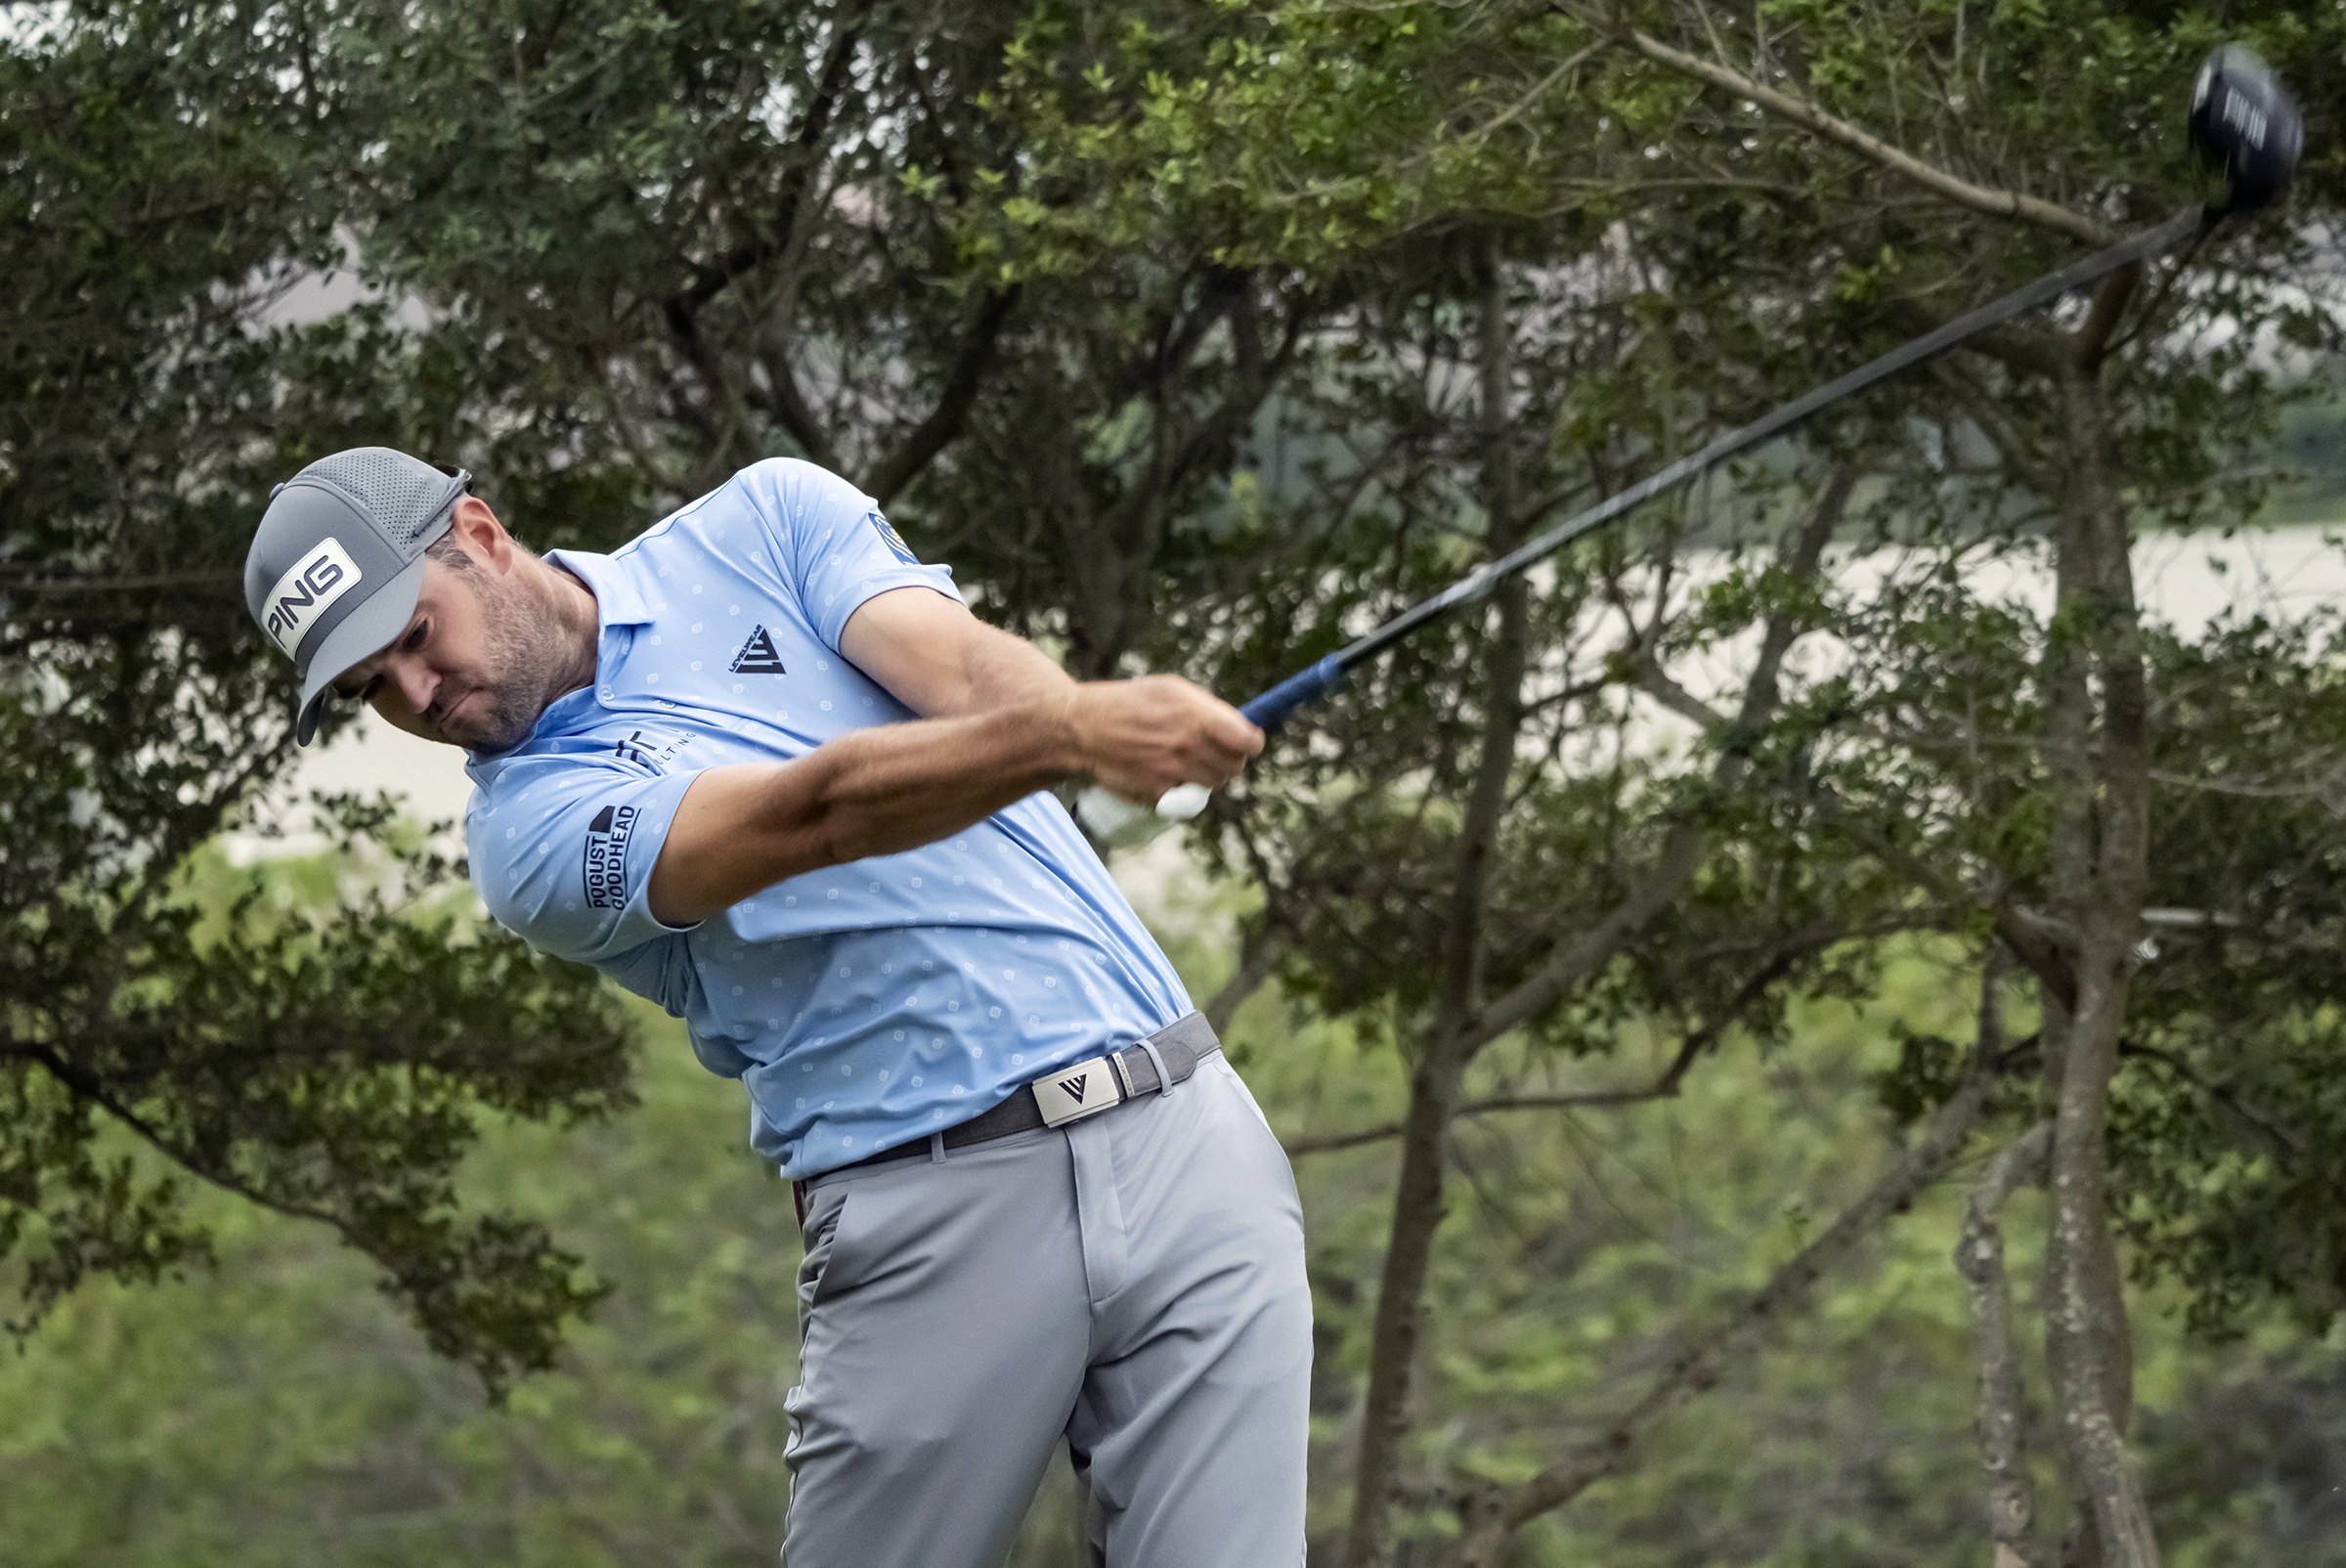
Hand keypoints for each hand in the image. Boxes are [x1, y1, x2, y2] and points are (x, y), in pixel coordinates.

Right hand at [1065, 676, 1262, 805]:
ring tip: (1184, 761)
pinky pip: (1189, 798)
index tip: (1247, 743)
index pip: (1247, 741)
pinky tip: (1166, 774)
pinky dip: (1183, 790)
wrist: (1081, 730)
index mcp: (1193, 713)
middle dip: (1228, 759)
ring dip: (1207, 776)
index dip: (1251, 743)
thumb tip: (1240, 727)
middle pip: (1235, 766)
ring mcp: (1173, 771)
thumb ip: (1207, 708)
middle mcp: (1187, 743)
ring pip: (1215, 784)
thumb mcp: (1169, 690)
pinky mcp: (1159, 794)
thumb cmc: (1127, 705)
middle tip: (1209, 752)